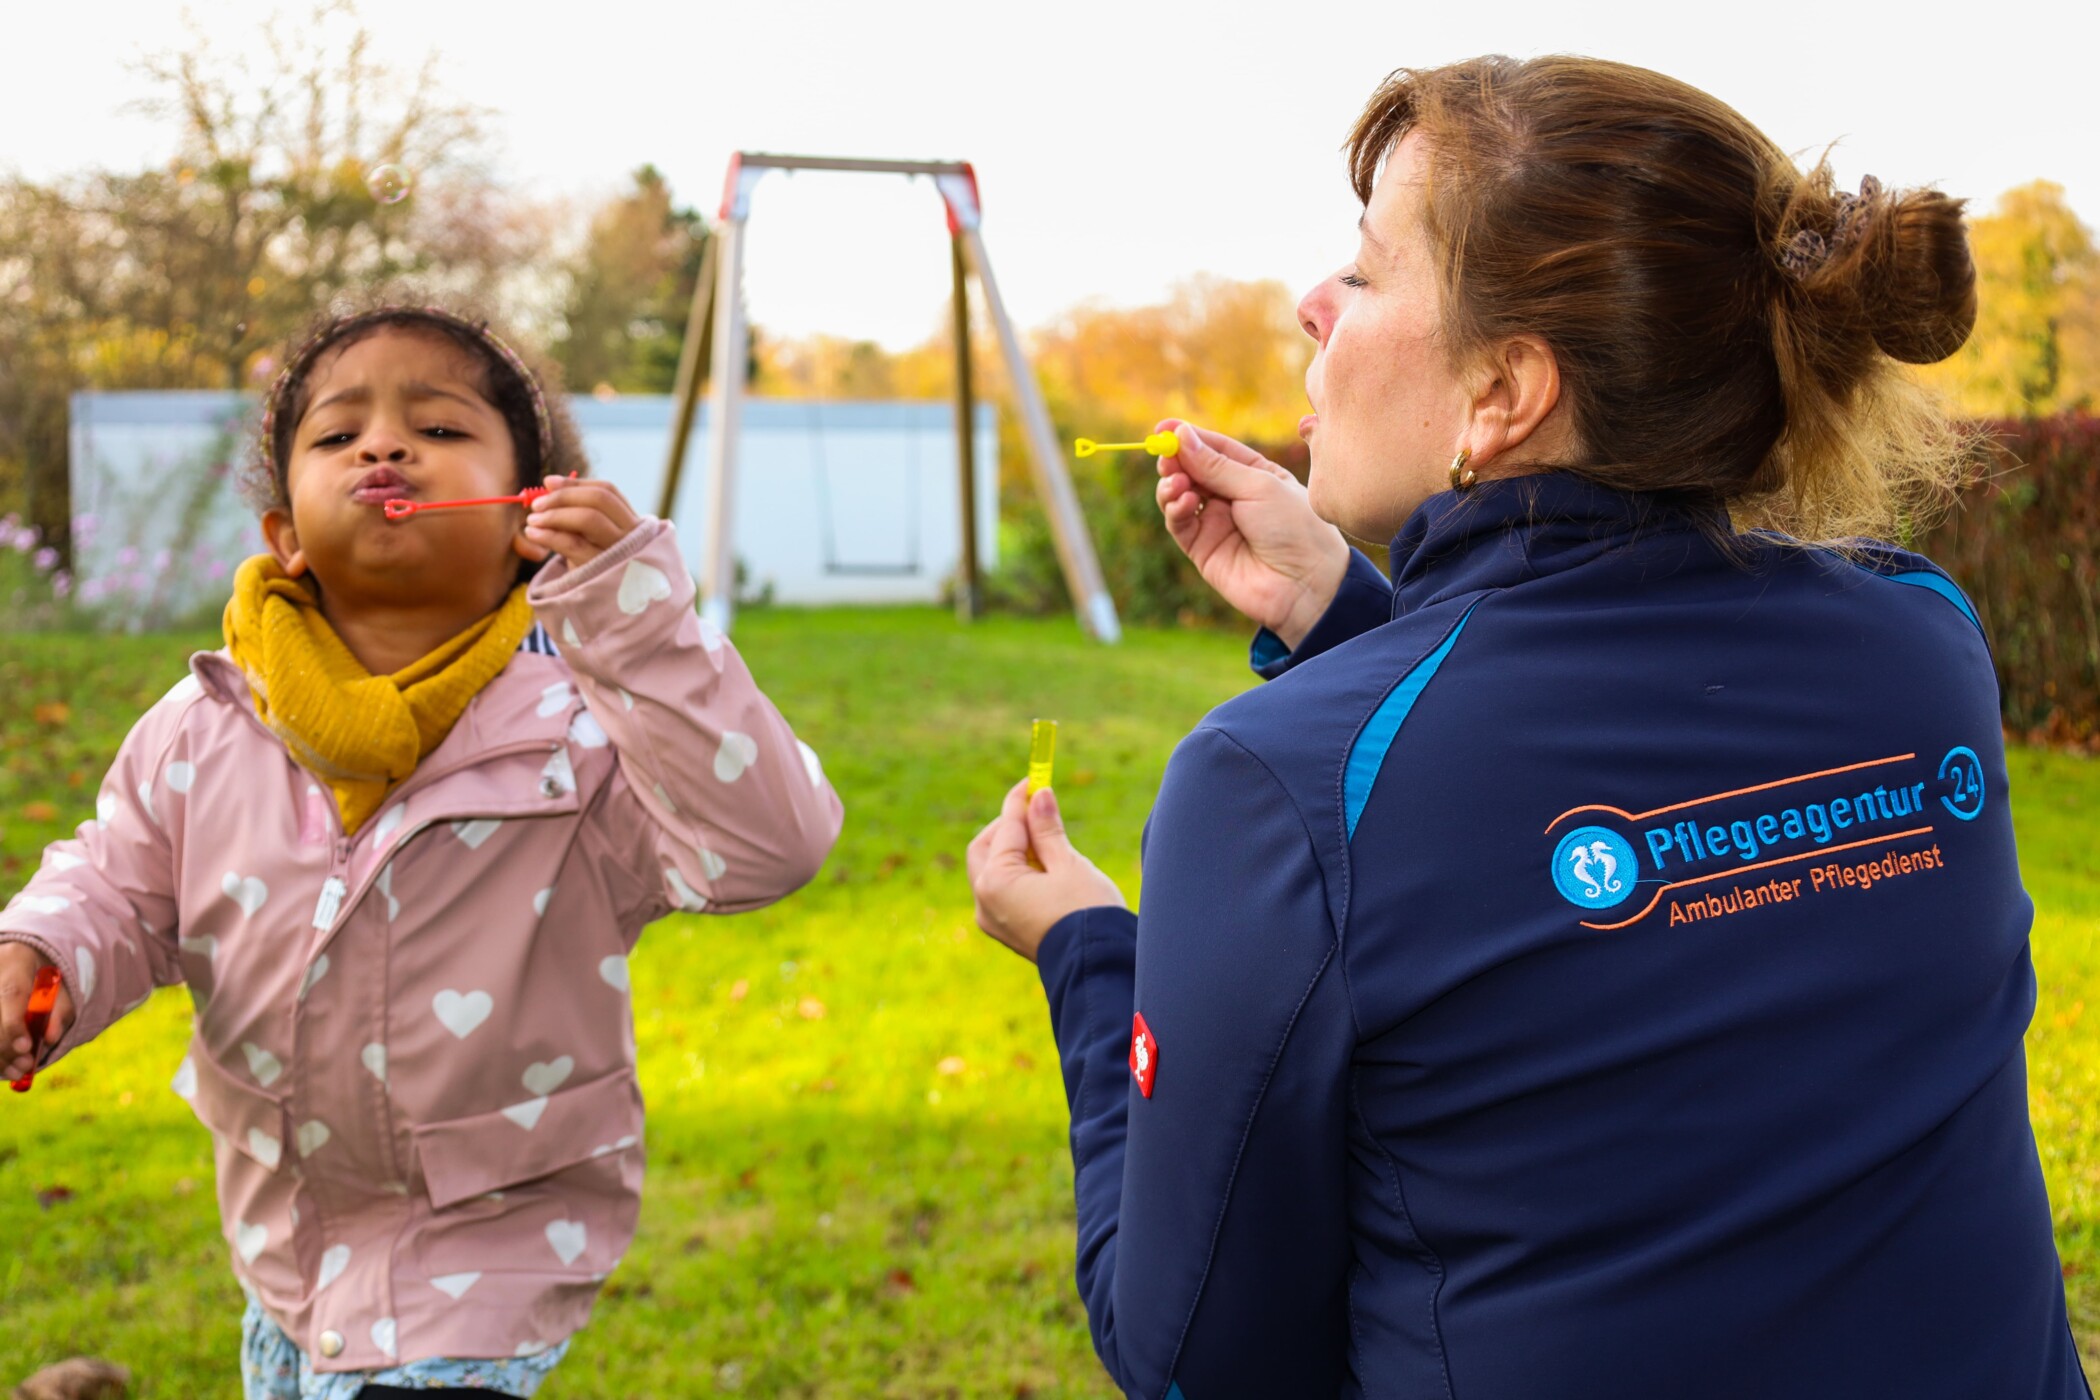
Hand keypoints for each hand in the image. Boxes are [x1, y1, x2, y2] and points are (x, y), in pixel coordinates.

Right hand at [1, 942, 73, 1083]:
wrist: (27, 964)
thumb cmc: (47, 979)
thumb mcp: (62, 990)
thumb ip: (60, 1012)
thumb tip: (50, 1038)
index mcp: (16, 959)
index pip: (12, 993)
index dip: (14, 1024)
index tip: (26, 1048)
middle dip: (6, 1045)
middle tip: (25, 1065)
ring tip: (17, 1070)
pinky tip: (5, 1067)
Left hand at [522, 475, 643, 569]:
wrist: (607, 609)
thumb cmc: (596, 568)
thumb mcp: (592, 540)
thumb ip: (575, 513)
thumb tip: (548, 483)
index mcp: (632, 523)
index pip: (608, 491)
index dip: (576, 483)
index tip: (548, 482)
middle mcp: (631, 535)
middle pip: (600, 499)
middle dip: (564, 496)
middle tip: (536, 504)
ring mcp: (619, 553)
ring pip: (588, 518)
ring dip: (554, 514)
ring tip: (532, 520)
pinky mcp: (602, 571)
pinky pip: (573, 544)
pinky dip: (549, 534)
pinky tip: (534, 534)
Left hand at [966, 780, 1125, 963]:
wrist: (1097, 967)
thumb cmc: (1087, 914)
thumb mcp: (1068, 864)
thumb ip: (1048, 829)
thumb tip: (1038, 796)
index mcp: (996, 882)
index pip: (1006, 827)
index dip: (1020, 801)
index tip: (1035, 780)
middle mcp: (985, 901)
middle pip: (986, 848)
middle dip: (1009, 826)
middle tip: (1038, 810)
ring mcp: (993, 919)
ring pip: (992, 870)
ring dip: (1014, 849)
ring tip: (1049, 841)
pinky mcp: (1006, 930)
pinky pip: (1002, 890)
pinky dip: (1017, 872)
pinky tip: (1045, 867)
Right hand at [1154, 421, 1350, 650]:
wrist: (1306, 584)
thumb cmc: (1295, 528)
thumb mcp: (1259, 485)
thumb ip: (1216, 465)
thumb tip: (1182, 436)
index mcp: (1254, 473)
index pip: (1214, 448)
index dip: (1187, 437)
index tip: (1162, 427)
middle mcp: (1232, 496)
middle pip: (1192, 470)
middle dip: (1175, 460)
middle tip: (1164, 454)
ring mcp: (1216, 523)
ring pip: (1179, 496)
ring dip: (1172, 484)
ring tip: (1177, 482)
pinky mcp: (1202, 549)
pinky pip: (1180, 524)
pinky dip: (1175, 509)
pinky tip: (1184, 501)